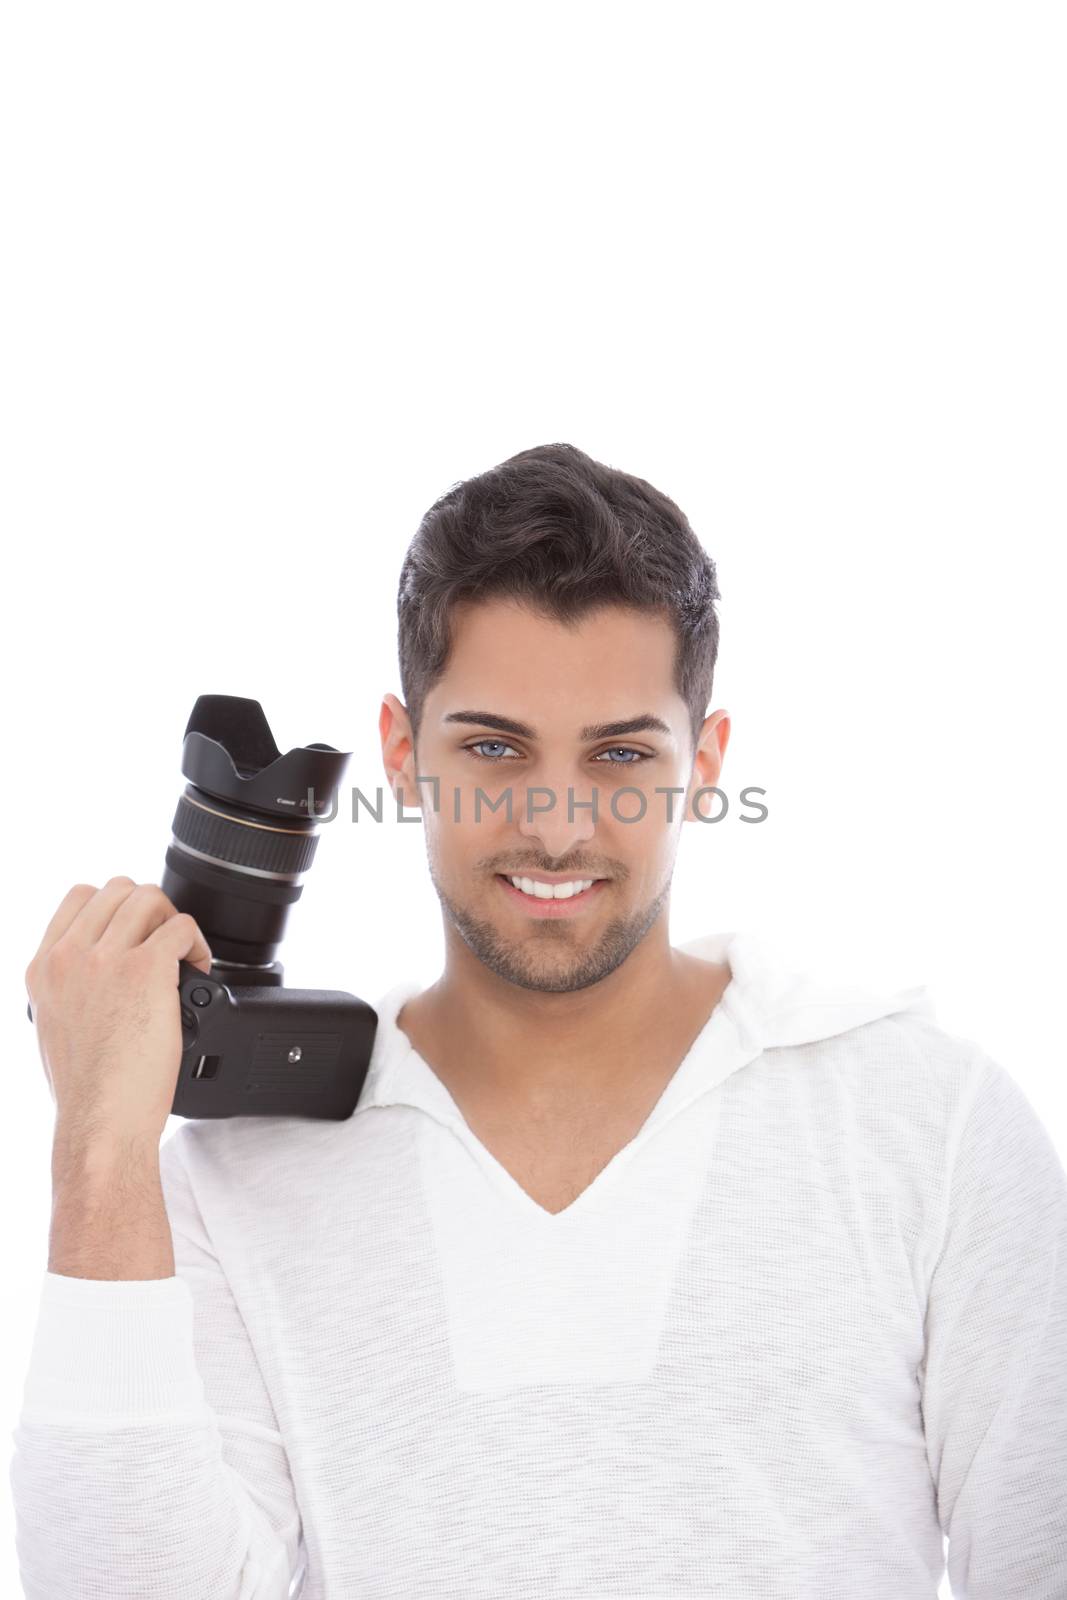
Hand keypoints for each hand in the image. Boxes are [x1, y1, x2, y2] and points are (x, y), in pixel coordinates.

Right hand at [24, 877, 212, 1156]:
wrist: (101, 1123)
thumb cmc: (86, 1090)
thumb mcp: (53, 1025)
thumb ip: (69, 986)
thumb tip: (98, 972)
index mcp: (43, 968)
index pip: (80, 897)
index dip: (115, 906)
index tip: (133, 931)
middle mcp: (70, 956)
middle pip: (119, 889)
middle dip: (149, 910)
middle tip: (163, 943)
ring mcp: (106, 960)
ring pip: (151, 899)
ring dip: (174, 921)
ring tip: (183, 955)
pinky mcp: (145, 970)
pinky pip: (180, 925)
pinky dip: (196, 942)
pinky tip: (198, 968)